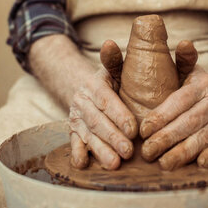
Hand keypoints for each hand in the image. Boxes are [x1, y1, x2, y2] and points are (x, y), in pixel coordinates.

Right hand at [69, 40, 137, 170]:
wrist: (87, 88)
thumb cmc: (112, 80)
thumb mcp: (114, 68)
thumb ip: (115, 60)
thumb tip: (109, 43)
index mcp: (94, 84)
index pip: (106, 100)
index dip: (119, 115)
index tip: (134, 129)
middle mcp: (82, 101)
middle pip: (97, 121)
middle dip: (112, 137)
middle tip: (128, 151)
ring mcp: (76, 117)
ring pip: (87, 135)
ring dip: (100, 150)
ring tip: (114, 164)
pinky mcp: (73, 131)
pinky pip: (73, 143)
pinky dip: (77, 153)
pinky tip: (83, 164)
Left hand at [140, 65, 207, 170]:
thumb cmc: (196, 84)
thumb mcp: (189, 69)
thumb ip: (182, 59)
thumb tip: (184, 43)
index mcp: (202, 83)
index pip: (180, 100)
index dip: (162, 115)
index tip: (143, 130)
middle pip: (190, 121)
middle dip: (167, 138)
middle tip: (148, 152)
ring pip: (203, 136)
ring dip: (184, 152)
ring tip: (164, 164)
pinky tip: (199, 164)